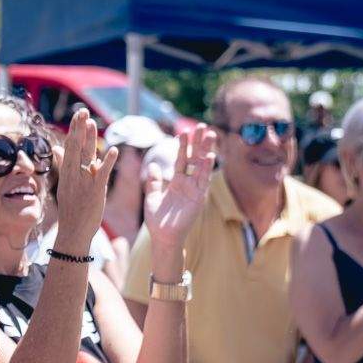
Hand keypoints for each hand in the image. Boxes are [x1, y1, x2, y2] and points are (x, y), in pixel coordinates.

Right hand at [53, 109, 117, 248]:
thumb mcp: (65, 183)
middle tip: (83, 111)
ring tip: (93, 123)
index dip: (75, 129)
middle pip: (76, 147)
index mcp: (68, 172)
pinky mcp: (96, 192)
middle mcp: (74, 174)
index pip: (70, 146)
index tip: (78, 114)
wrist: (73, 231)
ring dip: (90, 140)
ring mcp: (84, 182)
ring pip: (87, 157)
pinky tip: (114, 150)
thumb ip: (64, 164)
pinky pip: (102, 174)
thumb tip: (57, 148)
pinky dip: (108, 162)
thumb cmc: (71, 208)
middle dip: (79, 129)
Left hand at [144, 124, 219, 251]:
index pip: (181, 159)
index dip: (182, 146)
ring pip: (201, 166)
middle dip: (198, 143)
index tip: (184, 131)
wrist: (163, 237)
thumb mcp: (152, 197)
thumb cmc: (157, 220)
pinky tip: (209, 156)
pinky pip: (203, 181)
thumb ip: (154, 182)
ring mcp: (194, 190)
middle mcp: (187, 184)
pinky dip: (206, 169)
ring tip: (209, 134)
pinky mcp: (198, 199)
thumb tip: (154, 165)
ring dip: (205, 150)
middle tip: (202, 125)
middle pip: (194, 158)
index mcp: (177, 182)